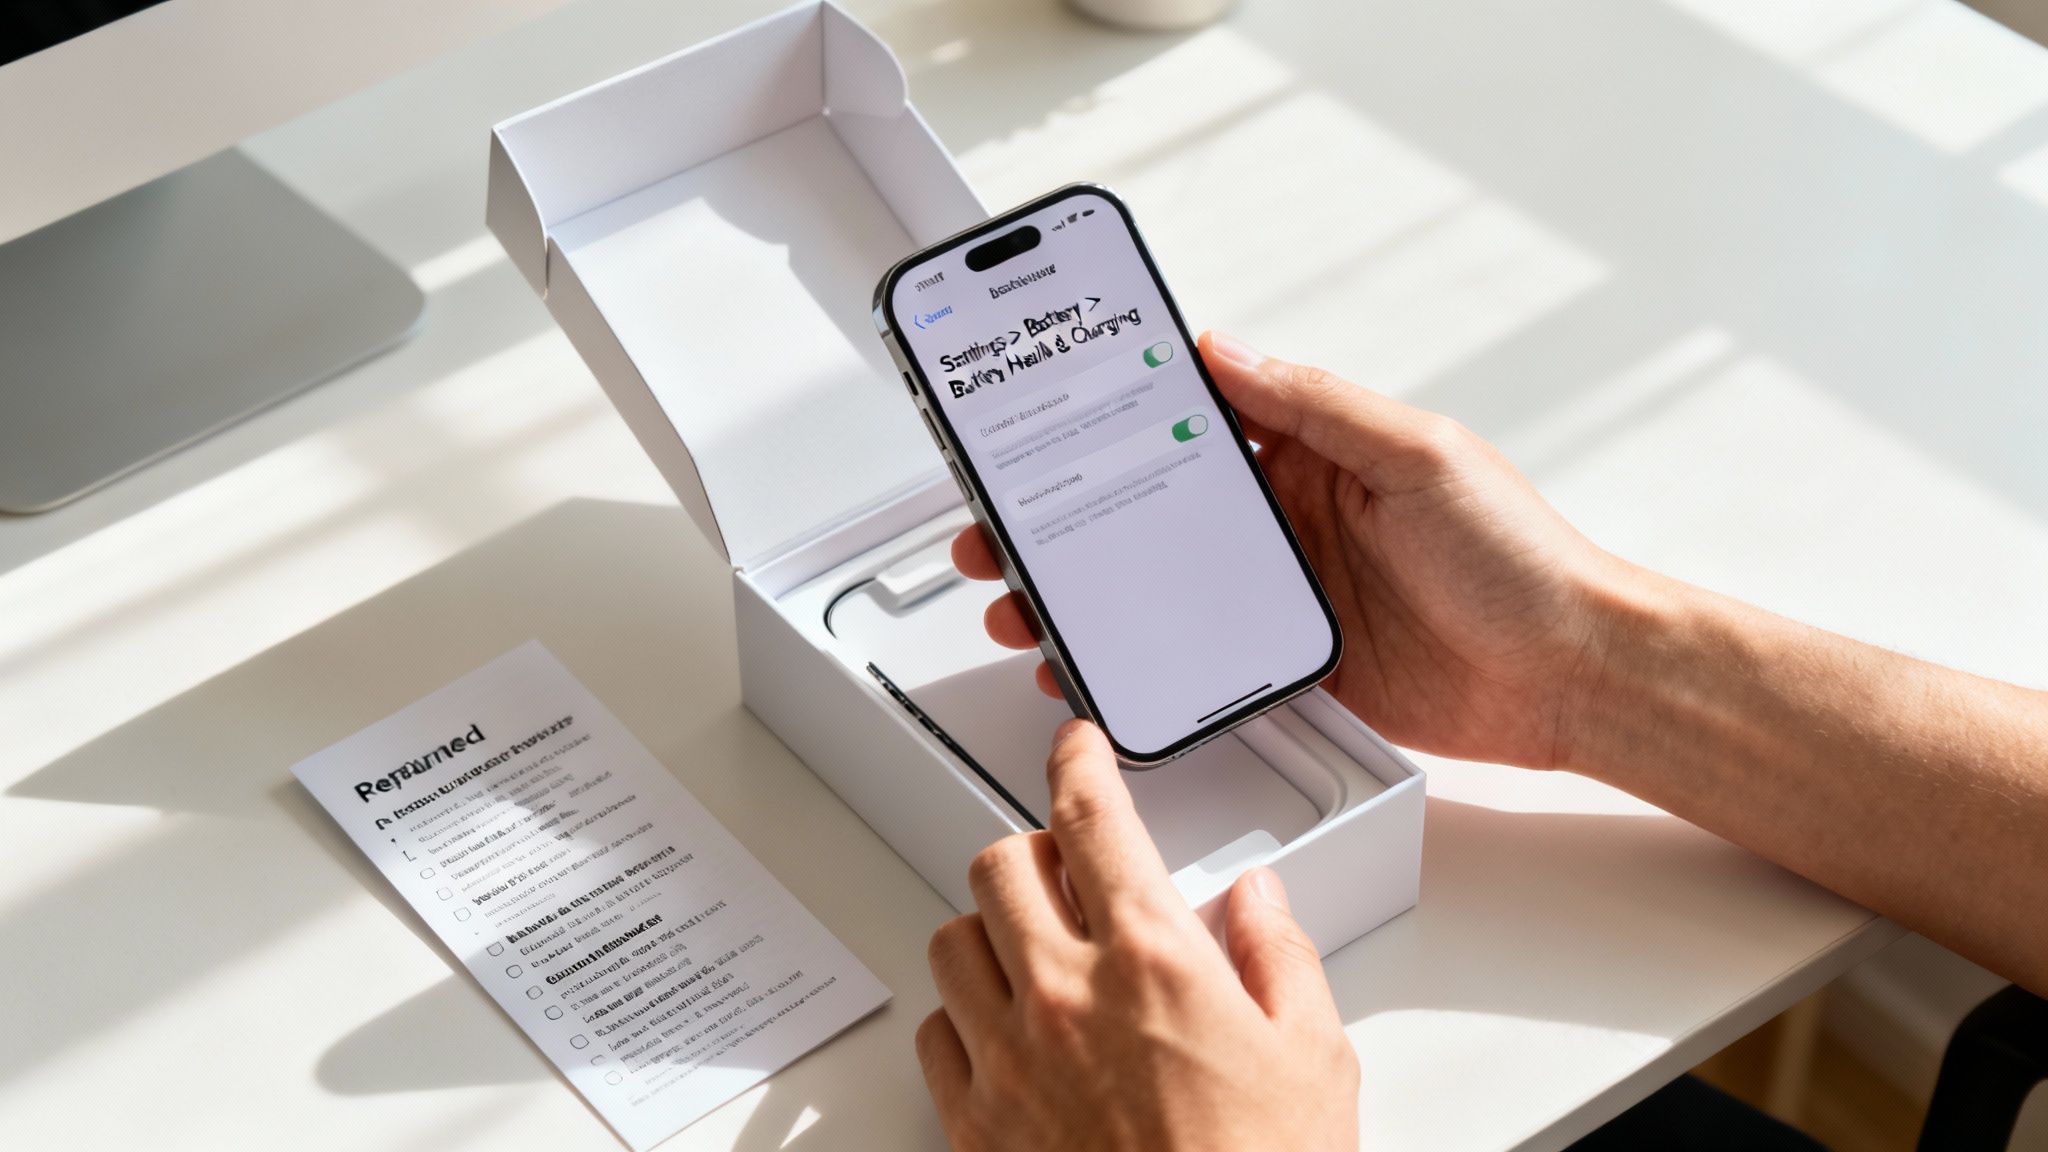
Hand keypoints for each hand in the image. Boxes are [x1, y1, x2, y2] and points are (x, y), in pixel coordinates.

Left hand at [918, 720, 1358, 1151]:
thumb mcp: (1315, 1059)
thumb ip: (1279, 957)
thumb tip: (1258, 899)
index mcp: (1154, 960)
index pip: (1092, 816)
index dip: (1078, 761)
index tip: (1075, 746)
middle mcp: (1066, 994)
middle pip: (1002, 864)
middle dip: (1035, 853)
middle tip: (1070, 874)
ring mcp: (1010, 1058)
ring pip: (954, 939)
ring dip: (993, 931)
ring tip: (1038, 954)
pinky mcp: (974, 1124)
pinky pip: (936, 1033)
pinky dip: (964, 1018)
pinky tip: (1010, 1035)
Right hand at [955, 331, 1622, 768]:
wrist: (1569, 677)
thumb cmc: (1519, 558)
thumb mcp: (1417, 456)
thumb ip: (1316, 406)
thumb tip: (1226, 350)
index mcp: (1313, 452)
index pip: (1191, 415)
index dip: (1114, 411)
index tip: (1044, 410)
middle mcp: (1288, 518)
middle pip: (1150, 506)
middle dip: (1065, 514)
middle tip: (998, 525)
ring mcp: (1283, 595)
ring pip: (1156, 584)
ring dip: (1083, 592)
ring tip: (1021, 603)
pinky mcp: (1290, 664)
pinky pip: (1195, 657)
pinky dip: (1136, 662)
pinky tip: (1091, 667)